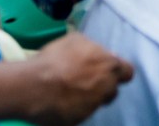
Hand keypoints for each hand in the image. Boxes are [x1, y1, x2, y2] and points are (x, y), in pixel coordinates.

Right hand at [15, 32, 134, 125]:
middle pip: (112, 90)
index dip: (118, 73)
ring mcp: (93, 106)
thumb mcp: (76, 40)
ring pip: (97, 103)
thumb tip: (102, 53)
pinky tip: (61, 102)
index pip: (127, 72)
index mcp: (109, 66)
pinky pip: (80, 114)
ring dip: (89, 99)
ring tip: (70, 92)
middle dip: (103, 87)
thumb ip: (95, 48)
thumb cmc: (54, 59)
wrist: (31, 86)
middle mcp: (106, 87)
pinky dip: (73, 109)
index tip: (107, 73)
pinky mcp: (79, 120)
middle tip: (85, 84)